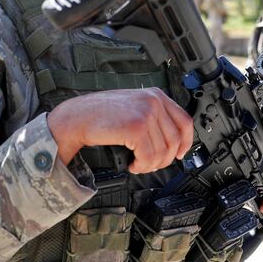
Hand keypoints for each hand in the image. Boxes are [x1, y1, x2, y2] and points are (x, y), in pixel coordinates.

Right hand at [48, 87, 192, 173]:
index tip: (180, 154)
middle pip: (175, 140)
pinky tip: (132, 164)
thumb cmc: (99, 114)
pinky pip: (149, 157)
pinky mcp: (136, 128)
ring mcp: (146, 113)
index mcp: (155, 95)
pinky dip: (142, 166)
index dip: (186, 142)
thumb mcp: (133, 107)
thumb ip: (152, 116)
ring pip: (162, 152)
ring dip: (150, 165)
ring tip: (138, 164)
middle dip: (164, 159)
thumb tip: (171, 140)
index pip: (185, 121)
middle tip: (149, 164)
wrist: (77, 117)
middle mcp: (153, 101)